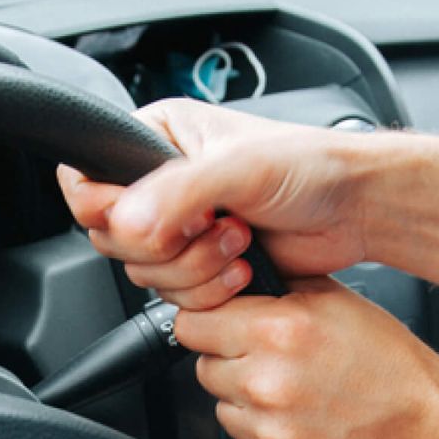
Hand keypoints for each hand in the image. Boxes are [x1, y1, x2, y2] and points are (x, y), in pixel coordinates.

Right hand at [58, 99, 373, 308]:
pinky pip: (174, 299)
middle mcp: (158, 184)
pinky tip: (243, 268)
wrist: (353, 210)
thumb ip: (176, 193)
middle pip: (113, 241)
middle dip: (169, 247)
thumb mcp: (237, 168)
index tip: (158, 216)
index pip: (86, 183)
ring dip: (196, 271)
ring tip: (240, 242)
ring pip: (143, 275)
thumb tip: (125, 224)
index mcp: (154, 139)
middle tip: (214, 225)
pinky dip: (210, 293)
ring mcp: (178, 228)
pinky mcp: (199, 266)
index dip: (112, 211)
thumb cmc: (309, 167)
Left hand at [179, 276, 438, 438]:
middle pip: (204, 370)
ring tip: (298, 400)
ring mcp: (273, 435)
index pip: (191, 325)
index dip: (209, 325)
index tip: (223, 331)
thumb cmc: (389, 364)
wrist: (426, 431)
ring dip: (249, 407)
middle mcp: (268, 384)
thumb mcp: (336, 299)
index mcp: (277, 332)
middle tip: (278, 368)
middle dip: (233, 366)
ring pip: (224, 413)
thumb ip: (274, 286)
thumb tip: (227, 279)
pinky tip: (300, 430)